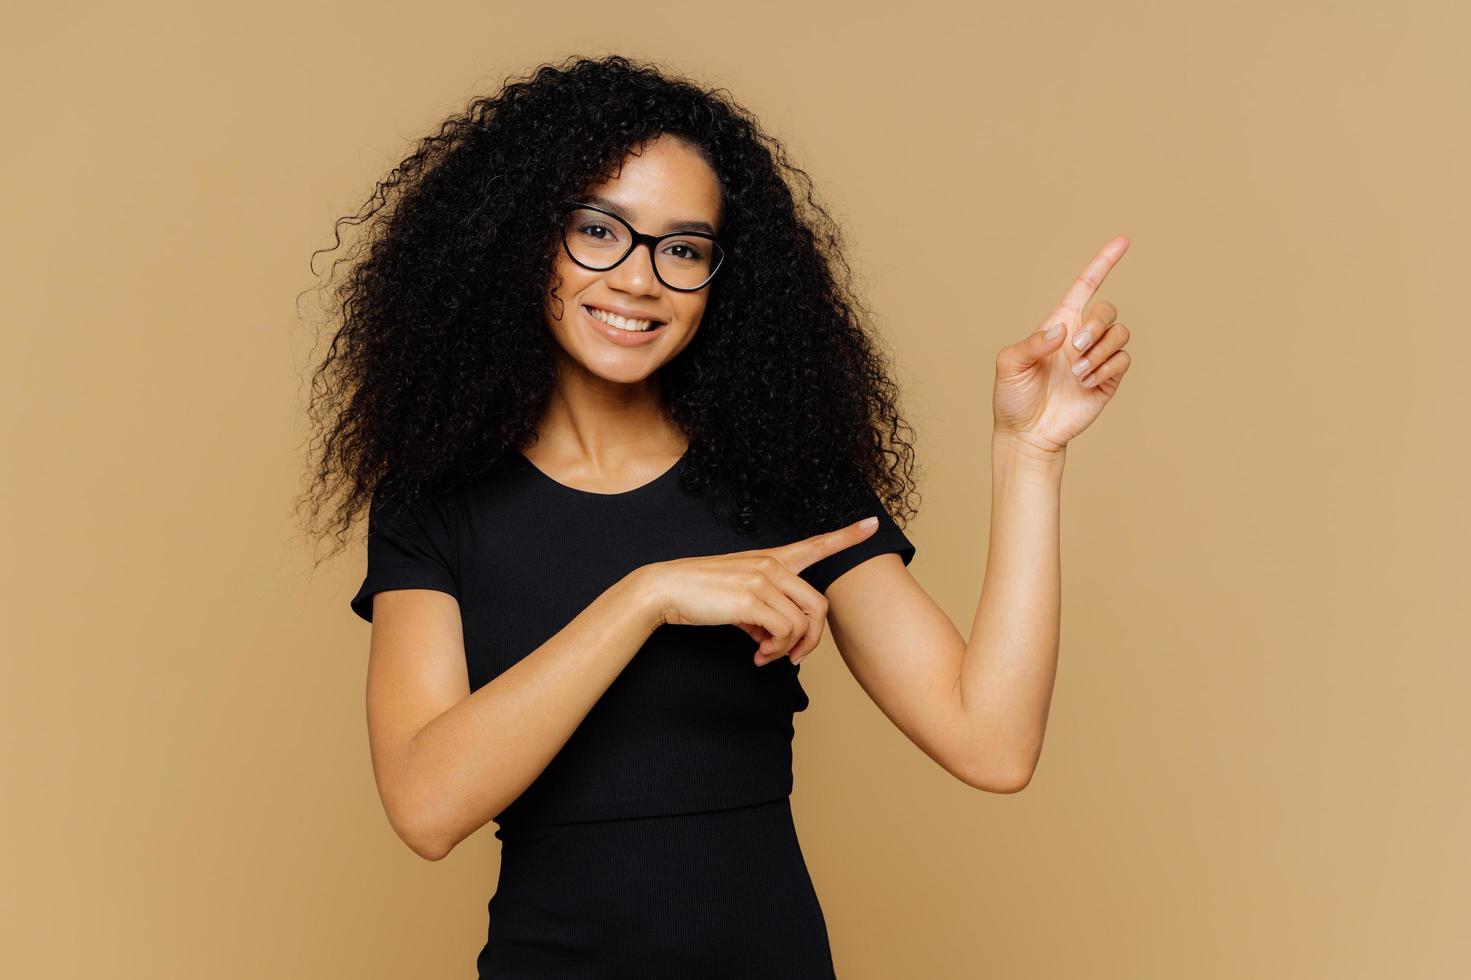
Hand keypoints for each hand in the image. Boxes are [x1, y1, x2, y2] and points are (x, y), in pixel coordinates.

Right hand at [637, 517, 880, 665]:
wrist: (666, 590)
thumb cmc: (700, 595)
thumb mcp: (739, 598)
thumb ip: (764, 613)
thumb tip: (776, 643)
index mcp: (771, 559)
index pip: (816, 544)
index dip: (847, 536)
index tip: (873, 523)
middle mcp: (772, 565)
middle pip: (820, 606)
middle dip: (813, 640)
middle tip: (794, 658)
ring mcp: (762, 579)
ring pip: (803, 623)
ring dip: (789, 650)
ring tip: (766, 657)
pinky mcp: (751, 599)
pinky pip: (784, 633)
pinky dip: (775, 651)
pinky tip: (757, 656)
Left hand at [993, 236, 1133, 454]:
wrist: (1027, 433)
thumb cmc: (1013, 397)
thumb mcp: (1009, 365)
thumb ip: (1031, 344)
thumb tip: (1062, 331)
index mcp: (1059, 324)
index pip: (1086, 286)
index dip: (1103, 263)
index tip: (1122, 241)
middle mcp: (1081, 337)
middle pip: (1107, 310)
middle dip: (1096, 325)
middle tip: (1075, 350)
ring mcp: (1096, 358)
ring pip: (1120, 334)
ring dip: (1100, 351)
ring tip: (1076, 373)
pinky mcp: (1108, 380)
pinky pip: (1123, 360)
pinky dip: (1107, 368)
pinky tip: (1086, 383)